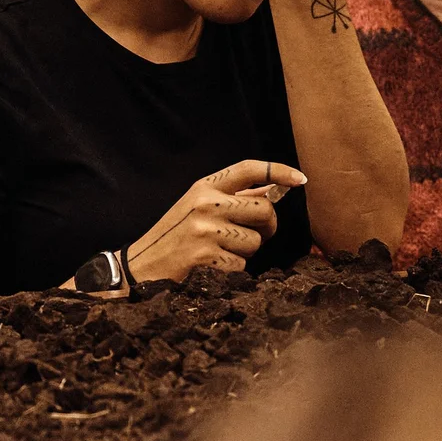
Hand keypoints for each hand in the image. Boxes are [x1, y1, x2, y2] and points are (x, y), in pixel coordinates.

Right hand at [127, 160, 306, 281]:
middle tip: (253, 235)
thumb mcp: (197, 209)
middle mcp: (205, 203)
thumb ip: (231, 199)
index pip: (249, 169)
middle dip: (266, 227)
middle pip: (265, 210)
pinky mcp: (206, 255)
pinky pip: (242, 264)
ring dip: (246, 252)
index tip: (300, 180)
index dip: (279, 171)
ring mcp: (205, 229)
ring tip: (220, 252)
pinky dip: (233, 270)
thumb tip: (273, 191)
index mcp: (203, 188)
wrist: (140, 266)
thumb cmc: (174, 237)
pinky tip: (212, 267)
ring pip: (256, 241)